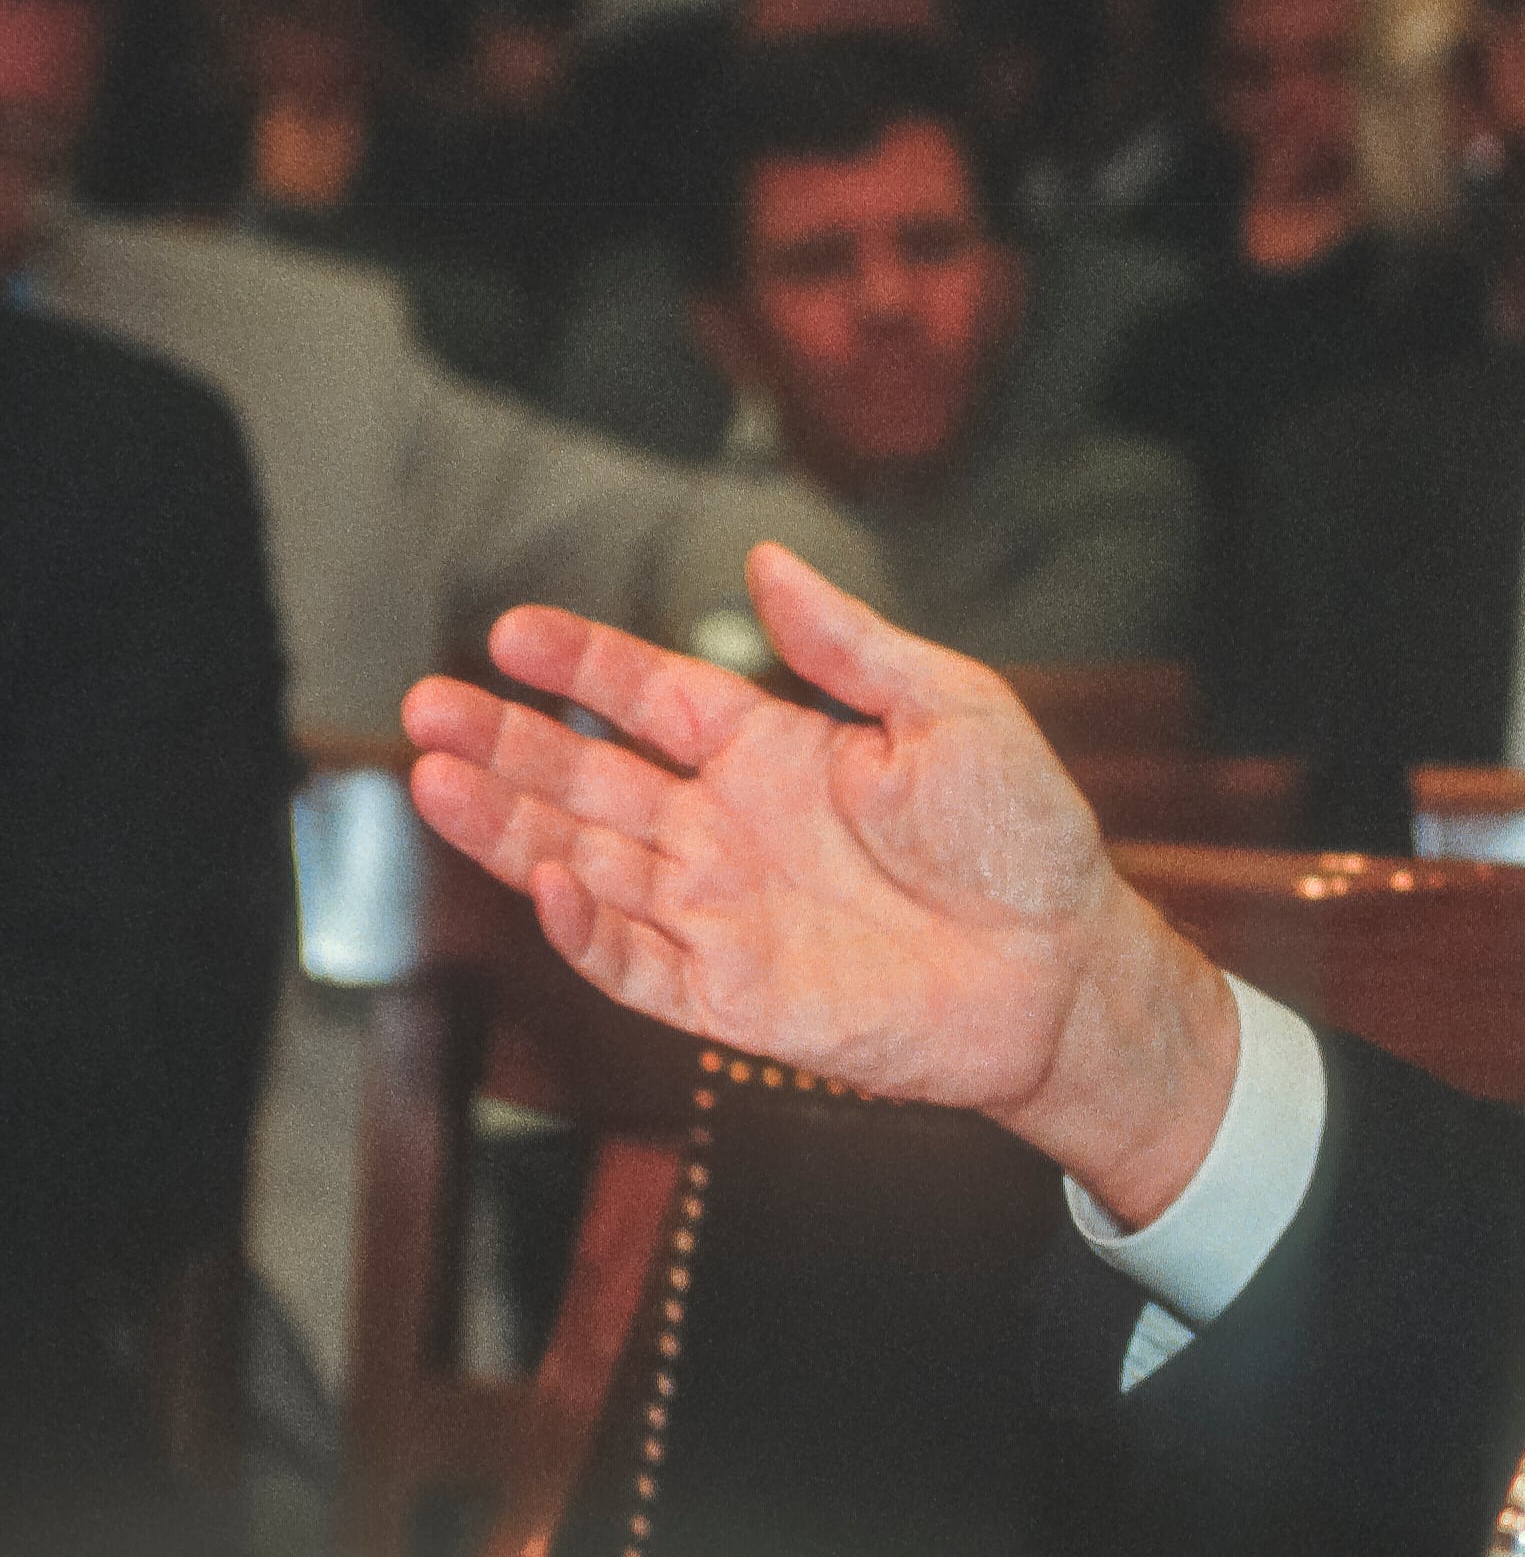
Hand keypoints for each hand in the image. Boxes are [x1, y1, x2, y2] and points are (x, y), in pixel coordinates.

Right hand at [398, 544, 1239, 1223]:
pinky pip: (631, 961)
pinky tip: (540, 876)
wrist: (1065, 967)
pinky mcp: (731, 997)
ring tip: (433, 778)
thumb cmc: (1025, 838)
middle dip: (506, 744)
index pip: (651, 696)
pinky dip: (580, 926)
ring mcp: (724, 913)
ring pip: (584, 863)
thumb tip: (764, 560)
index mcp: (778, 753)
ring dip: (507, 826)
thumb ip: (849, 644)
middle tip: (426, 707)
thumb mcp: (952, 709)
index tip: (510, 632)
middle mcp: (731, 829)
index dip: (581, 663)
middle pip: (590, 778)